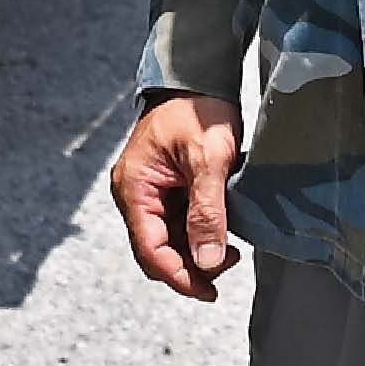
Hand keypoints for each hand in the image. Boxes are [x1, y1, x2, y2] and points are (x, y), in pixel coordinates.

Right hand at [110, 90, 242, 299]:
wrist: (199, 74)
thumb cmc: (200, 109)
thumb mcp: (209, 158)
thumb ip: (207, 211)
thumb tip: (207, 262)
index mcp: (134, 188)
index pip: (150, 249)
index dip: (178, 276)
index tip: (209, 291)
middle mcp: (134, 193)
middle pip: (155, 249)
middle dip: (188, 267)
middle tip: (225, 270)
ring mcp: (148, 191)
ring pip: (166, 239)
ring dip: (194, 252)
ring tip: (230, 251)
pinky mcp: (164, 187)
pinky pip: (175, 222)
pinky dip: (196, 234)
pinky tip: (221, 234)